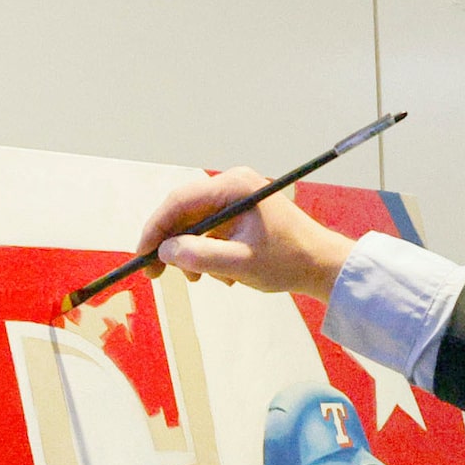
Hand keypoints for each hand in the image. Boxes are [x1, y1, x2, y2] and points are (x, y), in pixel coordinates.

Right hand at [133, 167, 358, 297]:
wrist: (322, 265)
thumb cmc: (288, 261)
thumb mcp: (240, 263)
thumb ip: (199, 256)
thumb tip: (165, 251)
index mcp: (233, 186)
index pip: (179, 201)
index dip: (155, 229)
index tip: (142, 256)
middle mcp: (232, 185)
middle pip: (183, 211)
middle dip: (170, 244)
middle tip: (156, 274)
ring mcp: (235, 199)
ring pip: (194, 224)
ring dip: (190, 253)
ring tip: (200, 279)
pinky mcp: (239, 214)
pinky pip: (209, 231)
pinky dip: (207, 253)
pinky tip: (222, 273)